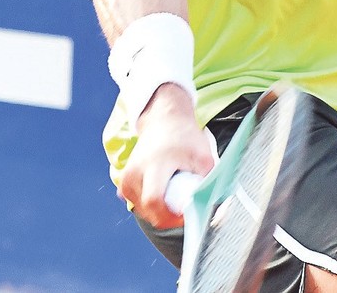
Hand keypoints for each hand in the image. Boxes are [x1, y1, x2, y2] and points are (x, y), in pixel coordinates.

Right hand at [119, 84, 214, 230]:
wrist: (164, 120)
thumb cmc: (185, 138)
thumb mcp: (204, 158)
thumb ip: (208, 185)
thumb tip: (212, 211)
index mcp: (154, 164)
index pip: (153, 201)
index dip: (169, 216)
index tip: (184, 215)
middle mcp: (135, 171)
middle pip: (147, 210)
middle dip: (166, 216)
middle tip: (181, 206)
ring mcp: (126, 176)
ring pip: (141, 210)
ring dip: (158, 211)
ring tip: (171, 193)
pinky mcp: (124, 181)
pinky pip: (136, 204)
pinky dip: (149, 205)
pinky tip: (160, 192)